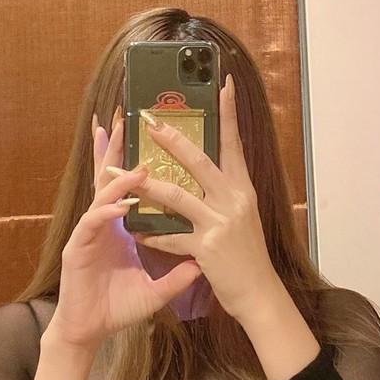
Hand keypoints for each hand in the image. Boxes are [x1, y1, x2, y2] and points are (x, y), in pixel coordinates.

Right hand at [46, 107, 203, 350]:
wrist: (90, 331)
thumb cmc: (116, 308)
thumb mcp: (156, 290)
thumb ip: (178, 274)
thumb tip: (205, 261)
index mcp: (120, 228)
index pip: (129, 188)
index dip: (134, 162)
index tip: (144, 135)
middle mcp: (103, 224)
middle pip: (109, 179)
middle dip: (114, 149)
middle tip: (121, 118)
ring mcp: (89, 234)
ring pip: (102, 196)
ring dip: (119, 179)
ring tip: (140, 167)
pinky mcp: (78, 249)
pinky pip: (93, 224)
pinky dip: (107, 212)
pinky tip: (121, 205)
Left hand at [128, 73, 281, 321]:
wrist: (259, 294)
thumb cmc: (246, 256)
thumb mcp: (241, 217)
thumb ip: (225, 193)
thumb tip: (209, 170)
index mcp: (242, 189)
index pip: (234, 144)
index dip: (228, 114)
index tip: (222, 84)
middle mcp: (234, 200)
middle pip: (200, 161)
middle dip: (172, 139)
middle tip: (149, 120)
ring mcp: (220, 223)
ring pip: (177, 195)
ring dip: (145, 184)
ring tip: (120, 174)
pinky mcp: (207, 248)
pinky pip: (171, 236)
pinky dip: (152, 234)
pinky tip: (137, 232)